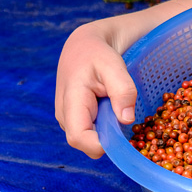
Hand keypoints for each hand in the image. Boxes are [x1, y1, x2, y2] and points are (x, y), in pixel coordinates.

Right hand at [54, 20, 137, 158]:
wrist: (84, 46)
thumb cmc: (98, 54)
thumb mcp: (113, 65)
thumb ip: (122, 90)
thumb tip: (126, 119)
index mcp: (70, 102)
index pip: (79, 138)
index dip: (101, 144)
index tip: (123, 134)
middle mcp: (65, 116)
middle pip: (87, 144)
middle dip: (108, 138)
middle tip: (123, 114)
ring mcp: (69, 120)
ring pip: (90, 141)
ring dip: (108, 131)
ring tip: (117, 107)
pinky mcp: (75, 120)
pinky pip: (92, 134)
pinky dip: (106, 128)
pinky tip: (112, 110)